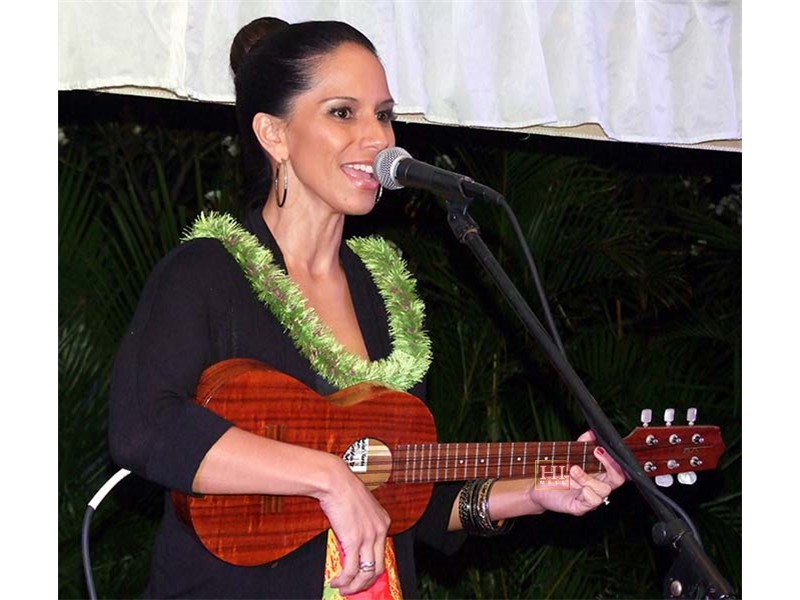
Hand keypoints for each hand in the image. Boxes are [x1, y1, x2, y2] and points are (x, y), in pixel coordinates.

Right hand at [319, 460, 390, 594]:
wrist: (335, 480)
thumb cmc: (344, 489)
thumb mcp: (360, 509)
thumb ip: (361, 526)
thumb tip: (353, 543)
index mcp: (383, 522)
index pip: (383, 554)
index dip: (372, 570)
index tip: (362, 577)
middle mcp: (379, 530)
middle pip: (378, 568)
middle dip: (365, 583)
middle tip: (354, 588)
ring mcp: (368, 537)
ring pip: (366, 573)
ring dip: (354, 586)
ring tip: (344, 589)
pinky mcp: (354, 540)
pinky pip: (351, 570)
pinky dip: (344, 580)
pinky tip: (337, 581)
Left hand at [526, 430, 625, 515]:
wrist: (539, 487)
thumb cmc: (558, 472)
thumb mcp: (570, 455)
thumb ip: (582, 443)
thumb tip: (591, 433)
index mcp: (600, 474)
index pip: (618, 468)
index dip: (614, 459)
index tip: (600, 448)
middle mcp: (598, 487)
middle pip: (618, 479)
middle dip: (610, 465)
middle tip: (596, 452)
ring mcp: (590, 498)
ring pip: (603, 490)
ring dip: (588, 477)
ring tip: (573, 469)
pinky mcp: (580, 507)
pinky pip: (592, 502)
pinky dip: (588, 493)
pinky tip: (578, 487)